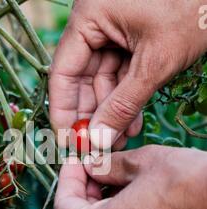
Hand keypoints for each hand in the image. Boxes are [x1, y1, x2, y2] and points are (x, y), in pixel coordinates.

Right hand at [49, 0, 206, 148]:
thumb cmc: (193, 9)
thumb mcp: (155, 63)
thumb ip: (123, 104)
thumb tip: (99, 140)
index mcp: (89, 17)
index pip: (64, 73)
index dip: (63, 110)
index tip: (67, 140)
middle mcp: (94, 24)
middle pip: (82, 80)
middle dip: (92, 116)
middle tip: (95, 146)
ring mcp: (112, 32)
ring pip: (103, 82)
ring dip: (111, 113)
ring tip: (118, 141)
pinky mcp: (129, 41)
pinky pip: (121, 76)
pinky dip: (126, 99)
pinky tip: (131, 124)